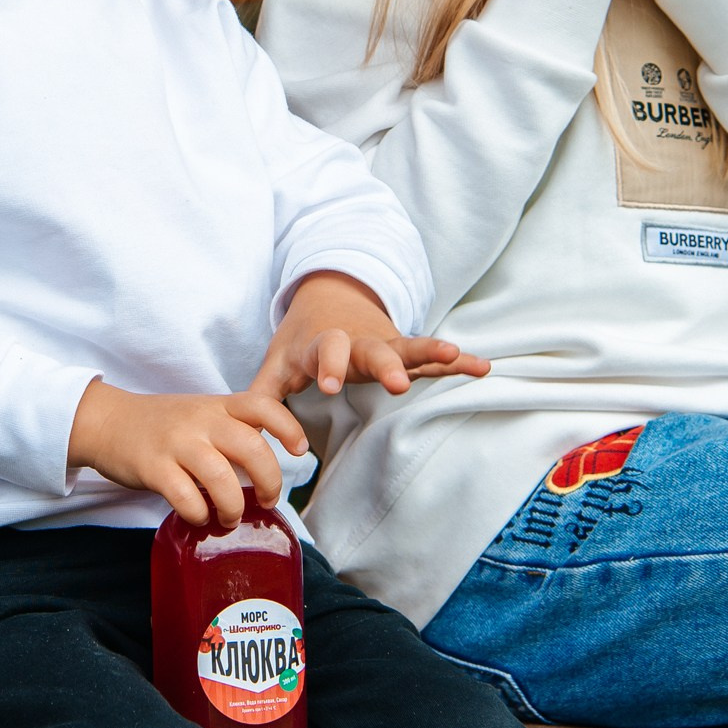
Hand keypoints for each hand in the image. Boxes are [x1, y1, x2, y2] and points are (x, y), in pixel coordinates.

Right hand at [67, 381, 307, 525]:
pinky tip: (198, 516)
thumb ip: (231, 432)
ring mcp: (176, 443)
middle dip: (269, 482)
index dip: (288, 426)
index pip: (263, 406)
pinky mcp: (153, 467)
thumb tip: (264, 468)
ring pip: (221, 477)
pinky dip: (199, 514)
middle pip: (251, 448)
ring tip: (230, 518)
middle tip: (268, 501)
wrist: (107, 421)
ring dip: (234, 506)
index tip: (300, 450)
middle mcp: (201, 421)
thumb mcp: (200, 414)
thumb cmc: (161, 425)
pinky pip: (186, 497)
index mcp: (217, 406)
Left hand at [249, 271, 489, 402]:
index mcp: (323, 345)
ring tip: (455, 354)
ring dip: (430, 351)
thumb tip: (246, 433)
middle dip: (385, 364)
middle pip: (372, 350)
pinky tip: (481, 366)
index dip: (328, 365)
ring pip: (409, 347)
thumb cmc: (302, 340)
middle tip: (396, 382)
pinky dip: (456, 360)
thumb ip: (262, 395)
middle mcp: (358, 342)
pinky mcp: (405, 350)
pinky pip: (433, 356)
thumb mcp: (278, 361)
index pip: (325, 353)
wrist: (330, 294)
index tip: (330, 386)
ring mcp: (385, 344)